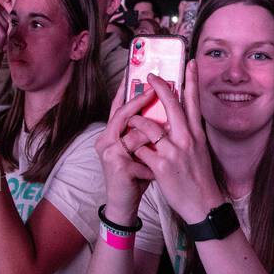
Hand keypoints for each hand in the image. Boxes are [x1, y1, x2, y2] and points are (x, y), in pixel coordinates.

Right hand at [95, 83, 158, 218]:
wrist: (125, 202)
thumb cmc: (135, 174)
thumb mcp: (142, 150)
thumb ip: (147, 132)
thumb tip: (166, 112)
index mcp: (112, 134)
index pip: (119, 107)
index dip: (126, 89)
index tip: (135, 71)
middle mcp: (105, 140)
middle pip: (122, 113)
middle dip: (139, 99)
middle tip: (154, 85)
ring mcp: (108, 152)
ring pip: (135, 132)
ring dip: (152, 136)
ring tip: (168, 136)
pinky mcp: (116, 164)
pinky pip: (140, 150)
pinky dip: (152, 153)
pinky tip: (159, 160)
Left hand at [127, 63, 224, 224]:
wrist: (203, 204)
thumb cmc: (199, 178)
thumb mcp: (200, 151)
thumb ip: (189, 133)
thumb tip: (178, 120)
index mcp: (197, 134)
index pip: (194, 102)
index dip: (191, 80)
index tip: (188, 63)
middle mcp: (187, 139)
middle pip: (172, 105)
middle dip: (159, 88)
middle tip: (149, 76)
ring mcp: (174, 151)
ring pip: (147, 126)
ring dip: (135, 123)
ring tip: (130, 123)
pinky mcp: (161, 165)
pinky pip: (140, 149)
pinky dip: (133, 148)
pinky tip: (131, 151)